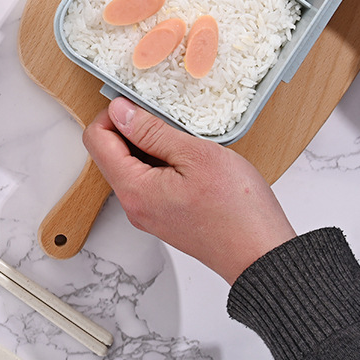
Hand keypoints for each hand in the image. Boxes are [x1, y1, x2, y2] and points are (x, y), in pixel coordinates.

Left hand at [83, 97, 295, 283]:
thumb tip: (119, 111)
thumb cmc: (238, 210)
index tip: (136, 102)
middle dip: (129, 128)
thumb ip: (151, 131)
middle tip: (164, 117)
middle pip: (108, 153)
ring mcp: (147, 213)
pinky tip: (187, 157)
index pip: (96, 140)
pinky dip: (159, 161)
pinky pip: (147, 180)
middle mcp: (133, 205)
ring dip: (147, 144)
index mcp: (134, 190)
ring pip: (129, 165)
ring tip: (181, 137)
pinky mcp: (163, 216)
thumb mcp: (195, 155)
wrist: (263, 256)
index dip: (111, 114)